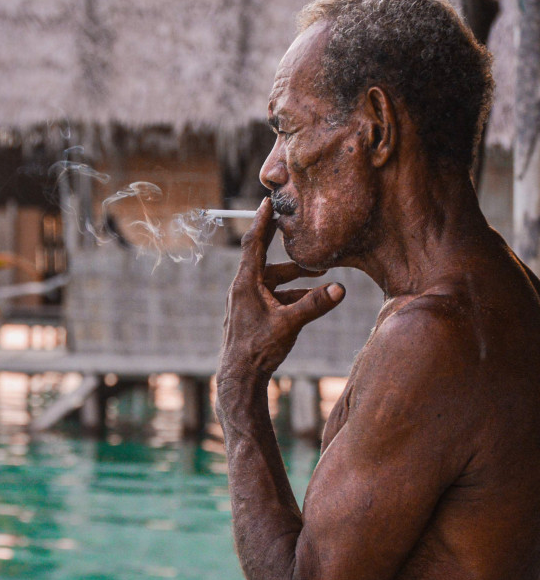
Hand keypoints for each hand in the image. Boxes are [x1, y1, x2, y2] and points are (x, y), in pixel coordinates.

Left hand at [217, 198, 344, 395]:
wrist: (239, 378)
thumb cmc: (257, 350)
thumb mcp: (289, 325)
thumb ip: (314, 305)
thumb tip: (340, 288)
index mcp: (245, 283)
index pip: (253, 243)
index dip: (262, 221)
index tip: (268, 201)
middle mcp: (242, 288)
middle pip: (265, 259)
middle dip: (286, 250)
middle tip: (301, 232)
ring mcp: (246, 302)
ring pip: (272, 281)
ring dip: (294, 277)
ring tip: (320, 274)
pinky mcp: (251, 314)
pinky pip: (272, 296)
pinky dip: (290, 294)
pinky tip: (311, 300)